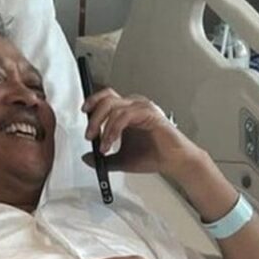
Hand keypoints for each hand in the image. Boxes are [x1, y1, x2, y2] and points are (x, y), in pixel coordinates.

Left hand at [81, 89, 204, 178]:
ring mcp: (143, 108)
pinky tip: (112, 142)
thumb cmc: (154, 156)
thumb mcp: (122, 159)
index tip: (84, 114)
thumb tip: (87, 158)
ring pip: (113, 107)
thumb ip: (105, 159)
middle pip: (107, 99)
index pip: (106, 97)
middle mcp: (135, 105)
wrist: (174, 162)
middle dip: (94, 117)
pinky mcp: (149, 114)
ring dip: (103, 127)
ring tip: (103, 147)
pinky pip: (125, 116)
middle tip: (89, 136)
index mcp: (128, 110)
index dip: (93, 102)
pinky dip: (114, 129)